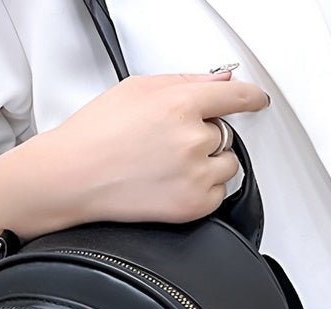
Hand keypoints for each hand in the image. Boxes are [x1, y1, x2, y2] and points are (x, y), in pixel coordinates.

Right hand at [0, 68, 269, 260]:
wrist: (73, 178)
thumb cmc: (94, 135)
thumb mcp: (136, 90)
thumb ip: (185, 82)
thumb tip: (219, 80)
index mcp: (180, 104)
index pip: (236, 96)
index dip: (251, 98)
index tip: (257, 100)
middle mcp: (192, 140)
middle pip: (226, 132)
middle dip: (207, 134)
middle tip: (173, 141)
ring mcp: (195, 175)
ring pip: (228, 164)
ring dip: (210, 162)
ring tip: (172, 164)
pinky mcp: (193, 206)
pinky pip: (219, 194)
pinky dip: (205, 189)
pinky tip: (174, 183)